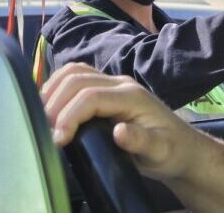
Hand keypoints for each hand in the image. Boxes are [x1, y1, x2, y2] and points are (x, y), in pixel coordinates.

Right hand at [42, 63, 208, 180]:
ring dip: (54, 91)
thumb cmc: (171, 151)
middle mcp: (121, 84)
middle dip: (56, 103)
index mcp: (133, 97)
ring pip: (75, 72)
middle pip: (78, 79)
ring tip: (42, 119)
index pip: (91, 96)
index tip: (57, 140)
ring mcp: (113, 84)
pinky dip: (59, 88)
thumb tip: (119, 132)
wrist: (181, 148)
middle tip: (44, 132)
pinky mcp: (106, 91)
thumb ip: (141, 142)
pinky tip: (51, 108)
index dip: (69, 115)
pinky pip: (78, 78)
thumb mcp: (160, 151)